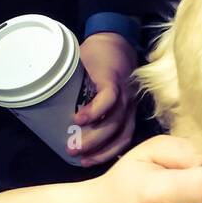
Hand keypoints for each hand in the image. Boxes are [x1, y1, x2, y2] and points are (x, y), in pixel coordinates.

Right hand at [72, 32, 137, 166]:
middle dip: (96, 150)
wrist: (110, 38)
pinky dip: (94, 111)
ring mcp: (123, 93)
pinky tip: (78, 119)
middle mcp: (129, 106)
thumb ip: (95, 108)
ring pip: (113, 122)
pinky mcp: (114, 80)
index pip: (123, 140)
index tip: (87, 163)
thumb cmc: (104, 68)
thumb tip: (72, 129)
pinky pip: (108, 100)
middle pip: (118, 135)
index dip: (107, 154)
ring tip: (72, 144)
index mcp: (127, 112)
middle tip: (75, 155)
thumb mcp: (102, 92)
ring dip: (92, 136)